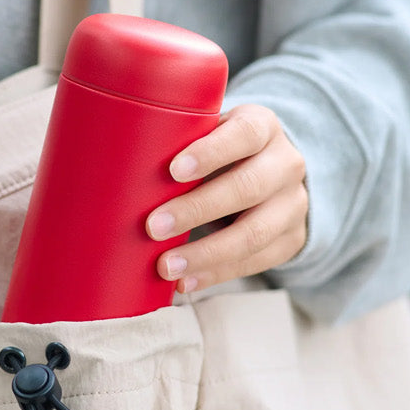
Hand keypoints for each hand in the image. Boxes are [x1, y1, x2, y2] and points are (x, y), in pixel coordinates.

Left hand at [147, 104, 308, 291]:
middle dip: (198, 209)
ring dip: (207, 253)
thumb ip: (181, 139)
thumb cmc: (222, 151)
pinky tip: (186, 281)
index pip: (245, 134)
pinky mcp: (292, 240)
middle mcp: (286, 164)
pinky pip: (257, 262)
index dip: (211, 152)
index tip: (173, 171)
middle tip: (153, 226)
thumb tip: (116, 159)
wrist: (274, 175)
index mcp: (264, 127)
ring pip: (255, 232)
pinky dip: (217, 274)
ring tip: (166, 266)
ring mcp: (293, 205)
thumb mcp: (211, 132)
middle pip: (248, 186)